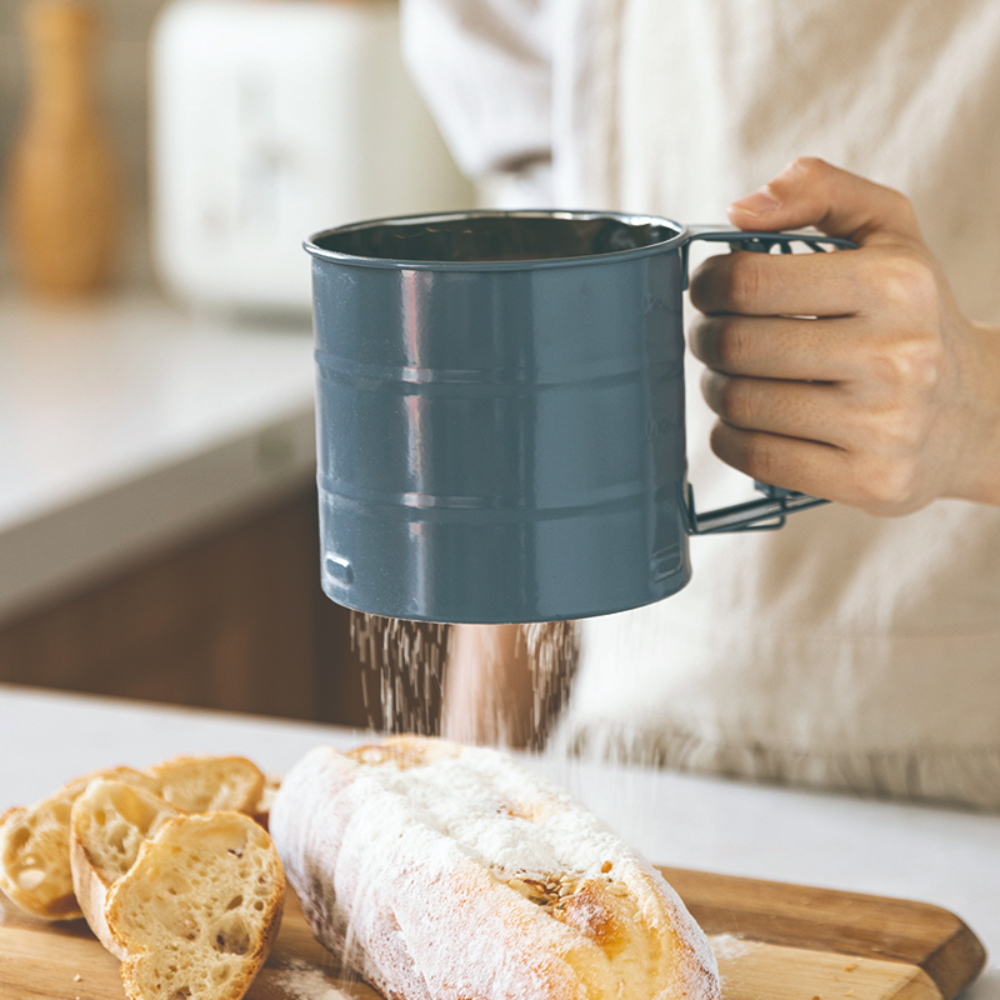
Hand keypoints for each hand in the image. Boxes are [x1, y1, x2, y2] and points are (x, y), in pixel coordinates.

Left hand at [688, 157, 999, 514]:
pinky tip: (748, 422)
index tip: (711, 291)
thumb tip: (740, 210)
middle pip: (736, 347)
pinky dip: (731, 438)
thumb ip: (821, 191)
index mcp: (895, 283)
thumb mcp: (888, 232)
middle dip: (707, 339)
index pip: (750, 281)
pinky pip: (756, 457)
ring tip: (735, 379)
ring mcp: (884, 425)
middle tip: (716, 338)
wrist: (980, 413)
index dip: (710, 285)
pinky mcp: (868, 481)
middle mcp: (896, 356)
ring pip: (739, 404)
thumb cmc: (913, 315)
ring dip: (717, 389)